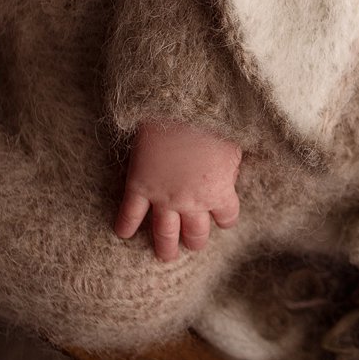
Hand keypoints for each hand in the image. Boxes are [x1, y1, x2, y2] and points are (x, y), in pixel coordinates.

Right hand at [114, 119, 241, 260]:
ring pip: (164, 234)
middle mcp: (192, 202)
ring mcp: (163, 197)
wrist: (180, 104)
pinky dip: (125, 226)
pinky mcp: (139, 185)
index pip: (227, 218)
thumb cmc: (214, 120)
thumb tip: (230, 177)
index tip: (221, 216)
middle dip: (195, 241)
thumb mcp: (235, 145)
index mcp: (218, 192)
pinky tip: (123, 233)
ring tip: (165, 255)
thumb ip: (231, 168)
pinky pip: (130, 214)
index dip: (224, 217)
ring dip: (165, 247)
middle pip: (195, 234)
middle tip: (192, 244)